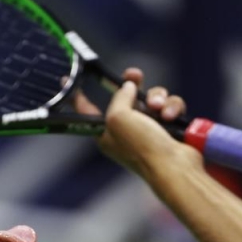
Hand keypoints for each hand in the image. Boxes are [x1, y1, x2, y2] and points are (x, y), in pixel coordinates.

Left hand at [73, 68, 199, 177]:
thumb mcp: (119, 118)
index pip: (87, 110)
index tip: (66, 80)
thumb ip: (119, 97)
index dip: (78, 96)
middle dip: (132, 84)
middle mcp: (126, 130)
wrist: (175, 167)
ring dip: (157, 98)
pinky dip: (172, 108)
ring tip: (159, 108)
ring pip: (152, 98)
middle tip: (135, 74)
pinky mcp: (169, 128)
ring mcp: (149, 129)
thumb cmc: (142, 147)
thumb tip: (128, 87)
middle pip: (125, 97)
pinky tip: (170, 117)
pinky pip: (169, 106)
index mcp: (106, 133)